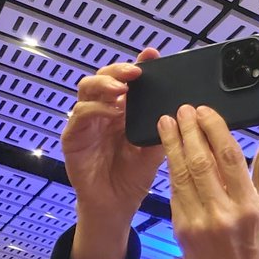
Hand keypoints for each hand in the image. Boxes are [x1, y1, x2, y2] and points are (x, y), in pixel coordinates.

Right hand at [62, 48, 165, 219]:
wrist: (116, 204)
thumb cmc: (134, 176)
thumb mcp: (156, 150)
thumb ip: (165, 129)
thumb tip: (185, 109)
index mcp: (124, 110)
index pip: (128, 80)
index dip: (138, 64)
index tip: (152, 54)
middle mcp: (103, 110)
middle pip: (104, 77)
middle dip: (118, 70)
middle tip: (135, 73)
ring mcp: (86, 122)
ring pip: (87, 89)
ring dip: (105, 85)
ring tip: (122, 90)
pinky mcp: (73, 137)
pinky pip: (80, 116)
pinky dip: (95, 109)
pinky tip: (111, 112)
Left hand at [158, 105, 258, 258]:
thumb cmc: (252, 249)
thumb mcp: (254, 213)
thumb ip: (236, 184)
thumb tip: (217, 147)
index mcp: (248, 205)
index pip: (228, 156)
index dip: (214, 128)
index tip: (205, 110)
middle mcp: (224, 213)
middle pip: (202, 161)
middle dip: (189, 130)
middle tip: (182, 109)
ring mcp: (200, 223)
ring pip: (183, 174)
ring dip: (173, 144)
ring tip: (168, 122)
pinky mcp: (182, 231)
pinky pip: (176, 194)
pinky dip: (172, 170)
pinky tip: (169, 154)